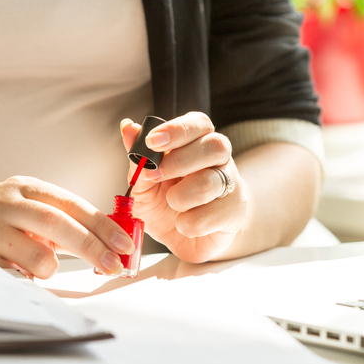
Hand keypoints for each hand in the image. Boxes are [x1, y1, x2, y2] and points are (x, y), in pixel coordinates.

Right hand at [0, 176, 134, 278]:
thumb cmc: (5, 222)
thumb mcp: (33, 208)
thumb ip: (67, 219)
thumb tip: (112, 241)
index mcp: (26, 188)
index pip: (71, 203)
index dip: (101, 225)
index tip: (123, 244)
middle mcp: (6, 203)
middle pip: (56, 224)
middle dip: (90, 247)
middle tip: (112, 264)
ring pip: (38, 256)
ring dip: (51, 267)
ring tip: (42, 265)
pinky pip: (19, 276)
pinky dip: (29, 278)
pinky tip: (20, 270)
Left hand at [120, 112, 247, 262]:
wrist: (186, 240)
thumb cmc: (166, 206)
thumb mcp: (144, 184)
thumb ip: (138, 158)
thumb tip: (128, 128)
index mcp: (196, 144)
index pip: (198, 123)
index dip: (177, 129)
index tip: (152, 141)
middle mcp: (218, 160)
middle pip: (214, 146)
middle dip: (179, 161)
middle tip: (156, 176)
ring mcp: (231, 185)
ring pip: (210, 182)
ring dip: (180, 197)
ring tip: (171, 204)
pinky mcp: (235, 211)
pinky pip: (212, 214)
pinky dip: (189, 224)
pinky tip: (184, 224)